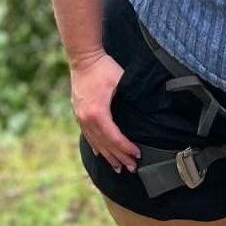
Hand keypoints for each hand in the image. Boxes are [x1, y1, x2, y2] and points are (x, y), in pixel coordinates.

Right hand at [71, 51, 139, 173]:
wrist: (83, 57)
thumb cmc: (103, 67)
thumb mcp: (121, 81)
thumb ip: (131, 97)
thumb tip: (147, 110)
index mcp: (97, 113)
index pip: (114, 137)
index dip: (126, 148)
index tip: (137, 154)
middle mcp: (86, 119)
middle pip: (105, 144)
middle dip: (119, 157)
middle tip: (131, 168)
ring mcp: (80, 117)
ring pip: (95, 143)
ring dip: (108, 156)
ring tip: (118, 167)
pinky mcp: (78, 113)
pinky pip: (88, 135)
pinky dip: (96, 146)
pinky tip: (100, 154)